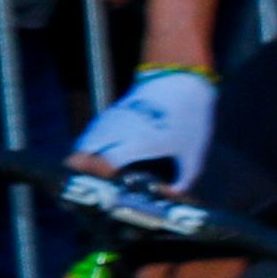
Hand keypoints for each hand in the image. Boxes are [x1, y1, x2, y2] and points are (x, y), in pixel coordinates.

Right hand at [71, 64, 211, 187]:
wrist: (179, 82)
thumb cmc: (189, 119)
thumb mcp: (193, 153)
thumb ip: (184, 178)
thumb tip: (171, 195)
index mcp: (139, 142)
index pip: (104, 162)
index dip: (100, 177)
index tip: (107, 185)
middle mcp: (119, 130)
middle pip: (84, 152)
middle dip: (83, 170)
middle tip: (94, 183)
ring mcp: (111, 120)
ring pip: (85, 142)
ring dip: (85, 158)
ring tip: (95, 173)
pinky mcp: (110, 113)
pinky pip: (91, 133)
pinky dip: (90, 146)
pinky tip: (101, 157)